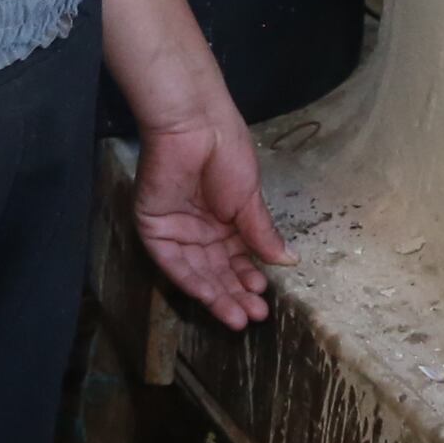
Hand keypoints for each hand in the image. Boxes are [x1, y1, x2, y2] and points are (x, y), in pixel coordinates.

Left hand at [129, 99, 290, 329]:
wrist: (196, 126)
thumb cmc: (227, 153)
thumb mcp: (250, 200)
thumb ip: (263, 234)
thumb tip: (289, 261)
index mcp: (225, 219)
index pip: (236, 259)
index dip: (249, 279)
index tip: (265, 297)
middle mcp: (200, 228)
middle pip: (216, 270)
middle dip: (235, 294)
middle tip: (255, 316)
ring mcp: (177, 229)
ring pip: (196, 272)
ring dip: (217, 294)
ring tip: (238, 316)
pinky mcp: (154, 227)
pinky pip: (172, 261)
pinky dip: (191, 280)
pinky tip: (210, 297)